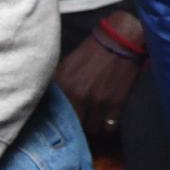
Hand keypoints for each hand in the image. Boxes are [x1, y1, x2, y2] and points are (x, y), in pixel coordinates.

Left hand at [55, 18, 144, 139]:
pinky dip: (108, 127)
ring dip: (92, 130)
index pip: (53, 118)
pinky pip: (109, 128)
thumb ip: (58, 87)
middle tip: (78, 131)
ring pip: (91, 130)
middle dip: (75, 131)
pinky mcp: (115, 103)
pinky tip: (107, 122)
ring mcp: (97, 101)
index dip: (57, 127)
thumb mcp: (67, 65)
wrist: (121, 38)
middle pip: (72, 127)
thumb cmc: (93, 51)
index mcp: (61, 85)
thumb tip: (48, 106)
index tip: (61, 130)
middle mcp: (76, 95)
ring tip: (93, 126)